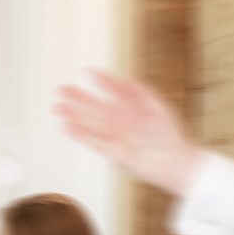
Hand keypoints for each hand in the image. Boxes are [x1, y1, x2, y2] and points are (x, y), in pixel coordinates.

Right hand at [55, 71, 200, 197]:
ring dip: (74, 115)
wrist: (175, 162)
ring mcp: (116, 136)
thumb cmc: (171, 136)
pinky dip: (79, 134)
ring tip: (58, 107)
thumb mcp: (158, 109)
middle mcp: (122, 121)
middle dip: (79, 98)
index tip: (88, 72)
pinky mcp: (112, 152)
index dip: (101, 82)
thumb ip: (143, 94)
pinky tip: (67, 126)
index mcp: (134, 108)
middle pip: (96, 107)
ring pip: (90, 122)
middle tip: (62, 90)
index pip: (114, 91)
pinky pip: (92, 141)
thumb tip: (130, 78)